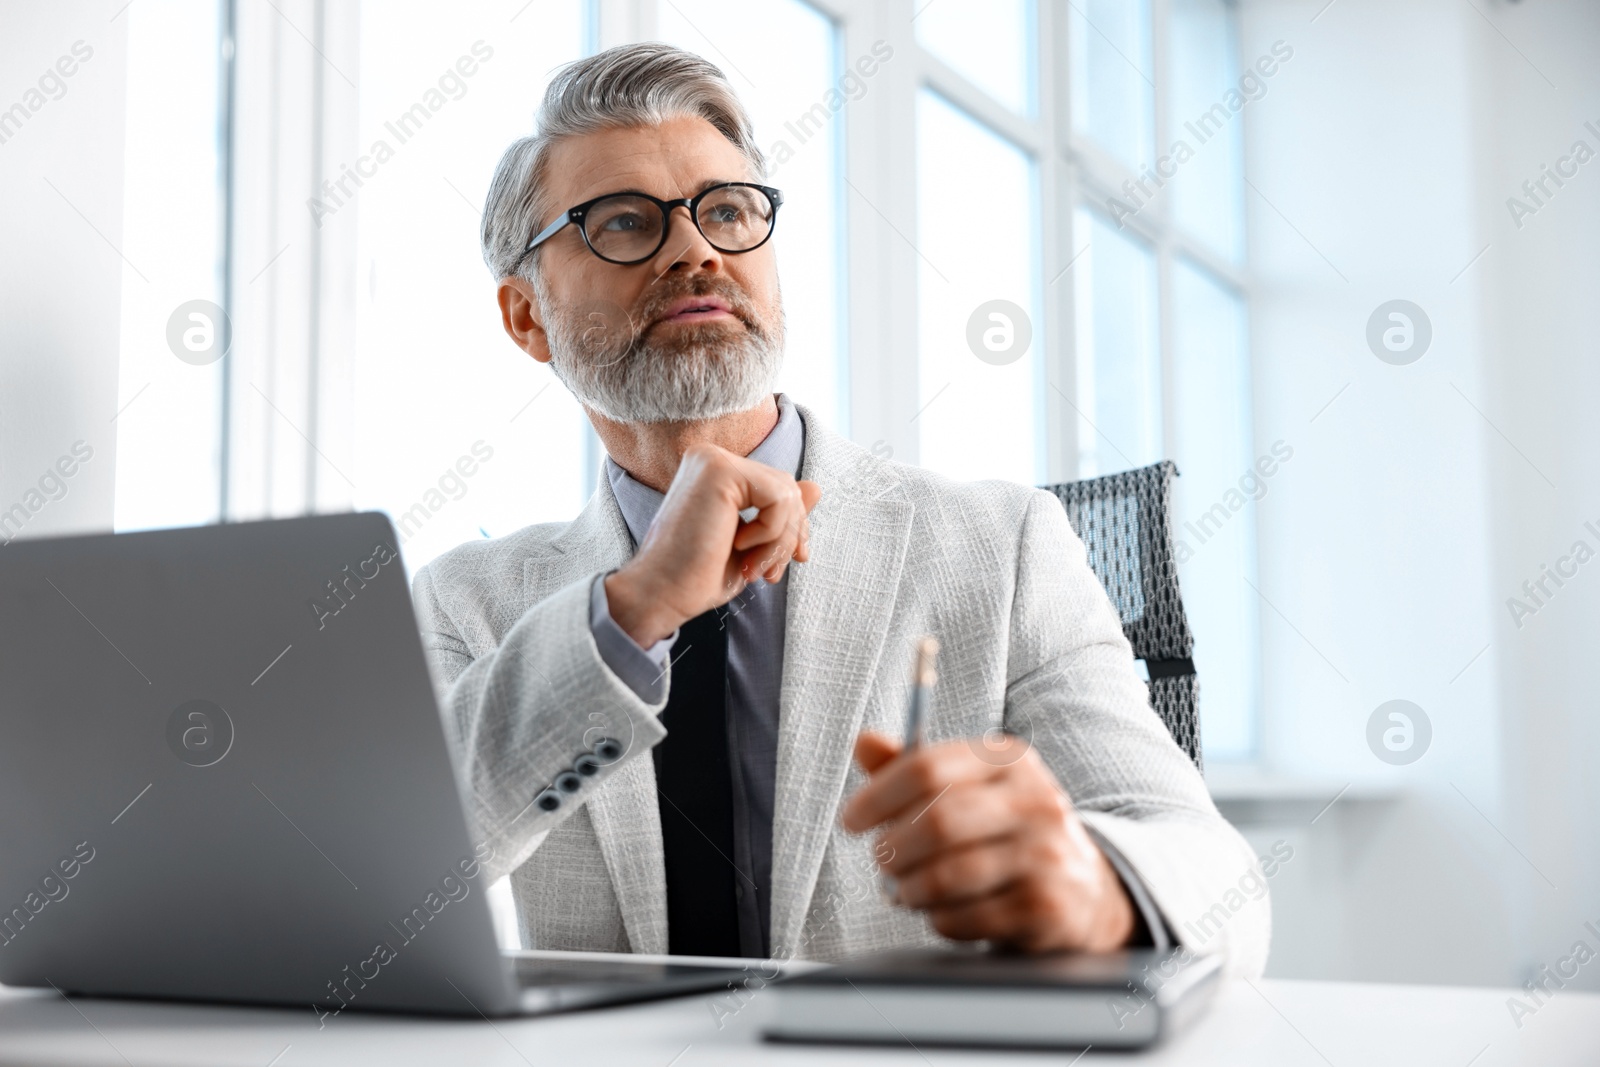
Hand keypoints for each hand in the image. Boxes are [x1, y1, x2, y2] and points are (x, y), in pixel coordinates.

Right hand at [605, 443, 821, 645]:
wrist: (661, 594)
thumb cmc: (698, 576)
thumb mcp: (754, 544)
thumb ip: (781, 513)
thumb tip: (815, 486)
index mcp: (715, 472)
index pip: (778, 488)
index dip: (794, 527)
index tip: (792, 561)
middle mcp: (711, 458)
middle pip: (786, 488)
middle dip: (789, 537)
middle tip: (769, 574)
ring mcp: (713, 460)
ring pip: (786, 494)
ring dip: (779, 542)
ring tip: (752, 569)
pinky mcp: (718, 470)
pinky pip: (778, 497)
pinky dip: (771, 534)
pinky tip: (738, 548)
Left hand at [840, 732, 1136, 953]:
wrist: (1085, 889)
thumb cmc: (1006, 833)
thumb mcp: (967, 790)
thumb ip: (913, 769)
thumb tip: (863, 742)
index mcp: (1009, 760)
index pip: (928, 768)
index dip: (878, 796)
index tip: (851, 820)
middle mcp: (1035, 800)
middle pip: (938, 821)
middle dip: (893, 848)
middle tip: (881, 861)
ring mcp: (1047, 854)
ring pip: (948, 875)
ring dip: (910, 888)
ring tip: (904, 890)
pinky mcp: (1048, 907)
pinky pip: (965, 917)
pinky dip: (939, 919)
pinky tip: (942, 911)